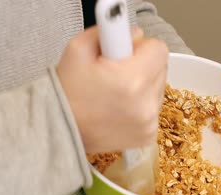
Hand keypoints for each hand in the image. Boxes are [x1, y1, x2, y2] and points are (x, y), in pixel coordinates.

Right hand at [57, 26, 167, 152]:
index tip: (124, 54)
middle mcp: (146, 104)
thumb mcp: (78, 49)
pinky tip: (119, 110)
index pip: (159, 49)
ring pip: (158, 90)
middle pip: (161, 69)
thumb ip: (110, 33)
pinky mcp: (148, 135)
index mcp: (132, 79)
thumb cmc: (66, 92)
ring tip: (116, 94)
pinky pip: (154, 110)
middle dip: (143, 66)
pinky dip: (141, 108)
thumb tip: (136, 34)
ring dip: (143, 87)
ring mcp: (149, 123)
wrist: (59, 131)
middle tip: (116, 74)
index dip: (141, 47)